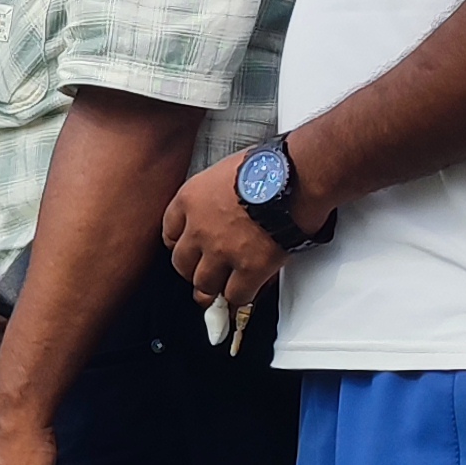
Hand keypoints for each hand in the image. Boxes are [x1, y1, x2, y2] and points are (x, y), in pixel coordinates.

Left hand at [163, 153, 287, 310]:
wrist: (295, 177)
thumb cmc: (269, 167)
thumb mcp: (225, 172)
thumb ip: (215, 195)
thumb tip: (224, 207)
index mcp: (190, 199)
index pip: (169, 232)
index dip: (181, 245)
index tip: (189, 249)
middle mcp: (199, 228)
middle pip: (181, 264)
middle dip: (193, 271)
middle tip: (205, 273)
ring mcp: (222, 251)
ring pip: (204, 285)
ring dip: (214, 289)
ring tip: (223, 289)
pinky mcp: (249, 268)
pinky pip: (236, 296)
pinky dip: (241, 297)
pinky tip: (247, 291)